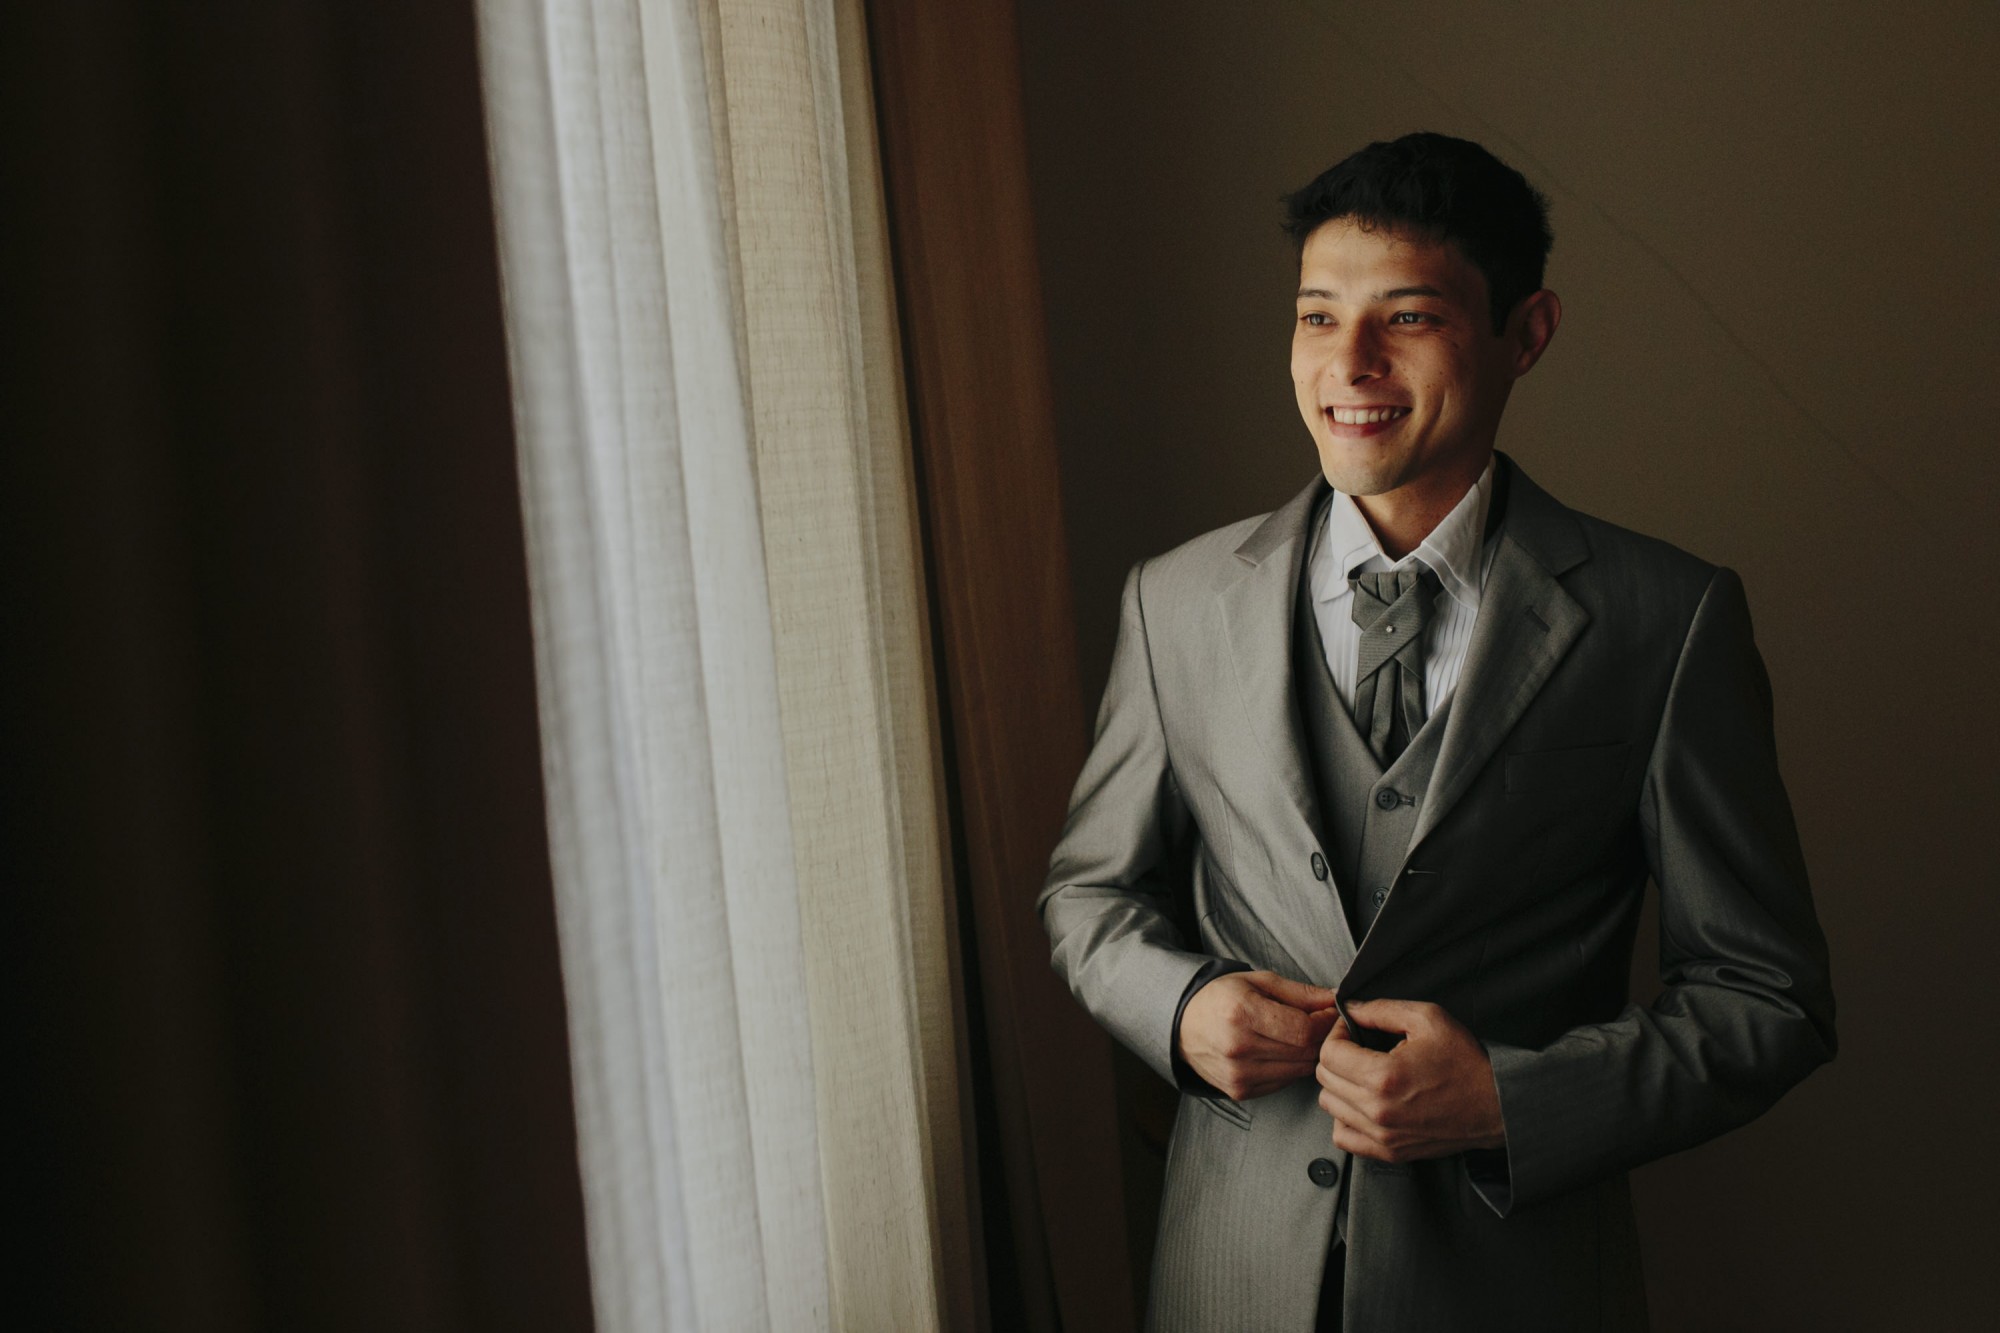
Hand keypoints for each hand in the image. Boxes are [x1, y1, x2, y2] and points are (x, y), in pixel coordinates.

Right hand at [1177, 970, 1339, 1100]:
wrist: (1183, 1026)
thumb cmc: (1221, 998)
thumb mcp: (1258, 981)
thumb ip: (1300, 993)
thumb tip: (1335, 1000)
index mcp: (1241, 1013)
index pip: (1304, 1030)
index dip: (1325, 1023)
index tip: (1330, 1013)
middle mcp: (1238, 1047)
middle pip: (1304, 1052)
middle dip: (1321, 1037)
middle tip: (1320, 1023)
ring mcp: (1238, 1074)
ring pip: (1299, 1071)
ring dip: (1307, 1054)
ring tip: (1296, 1036)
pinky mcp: (1240, 1091)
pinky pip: (1284, 1082)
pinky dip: (1290, 1068)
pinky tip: (1278, 1051)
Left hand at [1315, 998, 1505, 1161]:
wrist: (1496, 1104)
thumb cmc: (1466, 1061)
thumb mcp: (1427, 1018)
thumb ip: (1381, 1009)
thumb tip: (1349, 1009)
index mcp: (1384, 1076)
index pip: (1329, 1053)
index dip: (1336, 1034)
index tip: (1351, 1030)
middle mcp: (1378, 1110)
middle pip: (1325, 1079)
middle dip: (1336, 1057)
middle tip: (1357, 1048)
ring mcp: (1383, 1135)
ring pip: (1330, 1107)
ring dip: (1340, 1087)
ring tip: (1363, 1075)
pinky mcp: (1390, 1152)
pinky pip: (1344, 1138)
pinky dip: (1346, 1119)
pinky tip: (1363, 1103)